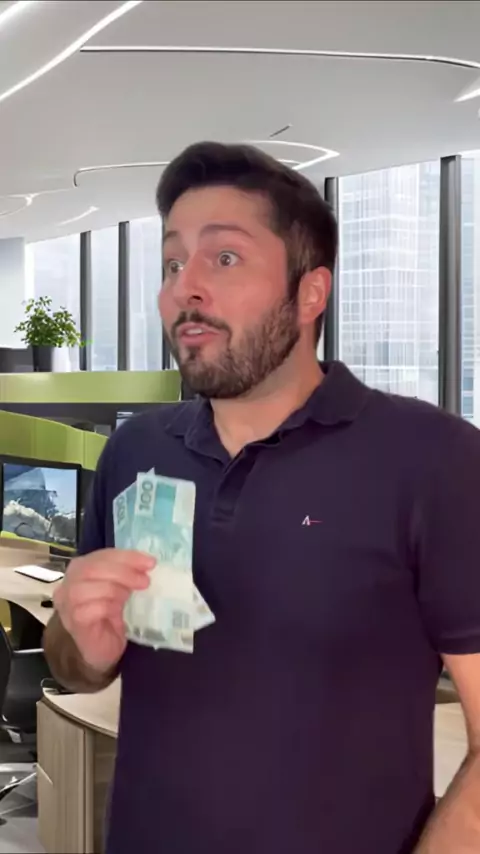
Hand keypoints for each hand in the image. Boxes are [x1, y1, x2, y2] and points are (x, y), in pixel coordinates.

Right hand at [53, 549, 154, 674]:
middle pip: (92, 568)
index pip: (101, 555)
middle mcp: (68, 584)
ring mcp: (67, 604)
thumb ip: (125, 574)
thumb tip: (147, 563)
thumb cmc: (110, 618)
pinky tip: (117, 611)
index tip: (150, 562)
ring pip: (87, 587)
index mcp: (79, 570)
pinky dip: (107, 606)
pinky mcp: (72, 622)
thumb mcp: (119, 589)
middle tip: (145, 581)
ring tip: (129, 596)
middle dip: (123, 571)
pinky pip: (88, 609)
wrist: (102, 650)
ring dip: (115, 589)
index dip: (126, 557)